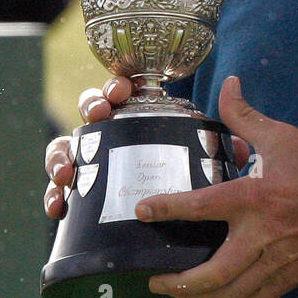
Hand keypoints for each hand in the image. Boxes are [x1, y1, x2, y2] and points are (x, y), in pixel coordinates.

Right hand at [43, 76, 251, 218]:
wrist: (178, 212)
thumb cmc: (190, 174)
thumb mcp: (208, 160)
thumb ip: (222, 148)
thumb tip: (241, 148)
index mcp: (138, 118)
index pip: (122, 92)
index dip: (117, 85)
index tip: (123, 90)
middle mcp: (111, 134)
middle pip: (91, 111)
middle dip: (91, 107)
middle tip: (100, 115)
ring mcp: (94, 162)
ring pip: (68, 148)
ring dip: (63, 153)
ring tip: (68, 168)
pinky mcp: (84, 191)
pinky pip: (63, 191)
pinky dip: (56, 196)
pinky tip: (58, 207)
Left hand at [139, 75, 297, 297]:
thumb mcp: (284, 137)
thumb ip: (246, 116)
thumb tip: (228, 84)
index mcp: (257, 197)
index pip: (202, 207)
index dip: (168, 210)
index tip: (142, 211)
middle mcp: (264, 235)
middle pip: (214, 274)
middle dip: (179, 283)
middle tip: (154, 278)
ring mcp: (278, 261)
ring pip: (231, 295)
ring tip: (178, 294)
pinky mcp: (291, 276)